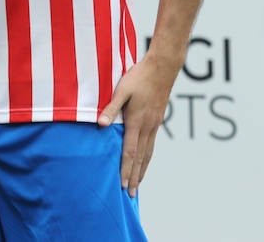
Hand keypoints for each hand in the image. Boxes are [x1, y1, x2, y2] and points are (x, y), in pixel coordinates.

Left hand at [97, 52, 178, 196]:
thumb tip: (100, 125)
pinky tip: (145, 161)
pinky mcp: (157, 120)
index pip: (130, 151)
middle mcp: (147, 127)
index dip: (126, 169)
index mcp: (137, 121)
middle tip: (132, 195)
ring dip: (143, 170)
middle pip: (140, 158)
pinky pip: (152, 144)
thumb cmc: (139, 77)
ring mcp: (154, 124)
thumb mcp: (121, 90)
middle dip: (135, 177)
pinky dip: (147, 158)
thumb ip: (111, 108)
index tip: (123, 185)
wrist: (163, 68)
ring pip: (148, 153)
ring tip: (139, 184)